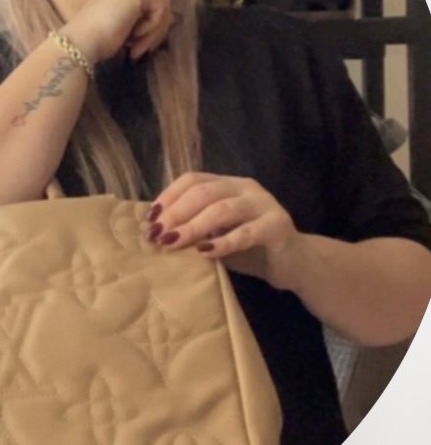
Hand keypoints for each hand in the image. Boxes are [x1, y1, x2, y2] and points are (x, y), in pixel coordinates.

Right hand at [61, 0, 176, 63]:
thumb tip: (169, 20)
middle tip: (138, 50)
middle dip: (154, 30)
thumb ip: (140, 14)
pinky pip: (161, 11)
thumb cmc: (96, 38)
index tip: (136, 46)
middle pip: (159, 3)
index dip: (149, 26)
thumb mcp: (123, 21)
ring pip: (163, 8)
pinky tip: (134, 37)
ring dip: (153, 33)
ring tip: (136, 48)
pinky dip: (152, 29)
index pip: (150, 1)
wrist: (82, 41)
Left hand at [145, 172, 304, 289]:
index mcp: (228, 184)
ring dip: (193, 226)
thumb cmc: (249, 249)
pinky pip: (246, 232)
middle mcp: (245, 188)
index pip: (193, 179)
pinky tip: (205, 252)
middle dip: (176, 213)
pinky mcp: (277, 226)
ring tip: (173, 242)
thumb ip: (194, 228)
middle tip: (157, 234)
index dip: (169, 196)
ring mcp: (263, 204)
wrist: (293, 264)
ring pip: (222, 209)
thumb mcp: (216, 235)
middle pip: (204, 192)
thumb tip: (157, 233)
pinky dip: (223, 242)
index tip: (151, 219)